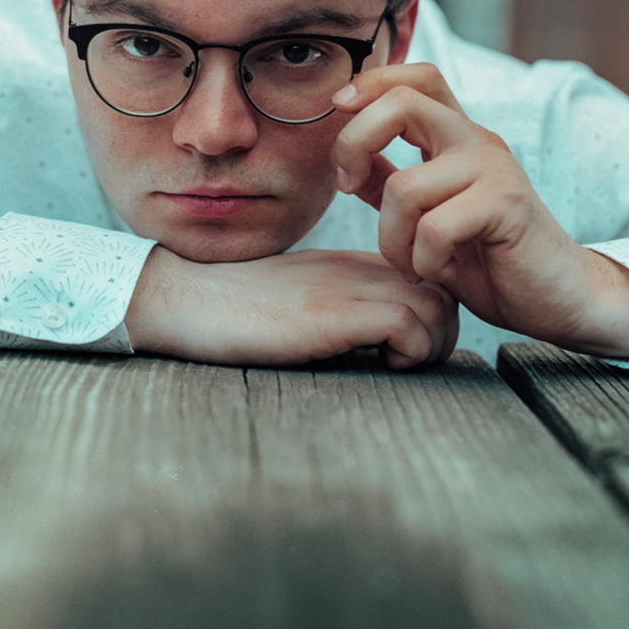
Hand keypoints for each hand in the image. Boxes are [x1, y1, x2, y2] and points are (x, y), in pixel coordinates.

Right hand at [125, 246, 458, 369]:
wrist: (184, 297)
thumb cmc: (228, 309)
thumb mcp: (295, 300)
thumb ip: (332, 308)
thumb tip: (363, 343)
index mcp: (350, 264)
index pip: (426, 278)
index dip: (432, 316)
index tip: (407, 347)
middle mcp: (358, 269)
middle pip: (444, 289)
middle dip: (442, 333)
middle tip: (409, 361)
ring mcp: (349, 287)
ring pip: (439, 305)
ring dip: (431, 345)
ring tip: (396, 365)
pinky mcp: (336, 312)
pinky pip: (410, 323)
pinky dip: (409, 350)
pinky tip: (380, 364)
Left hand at [330, 64, 628, 359]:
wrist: (558, 298)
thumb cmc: (493, 261)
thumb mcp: (426, 221)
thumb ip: (391, 186)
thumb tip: (349, 160)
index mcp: (458, 137)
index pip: (416, 76)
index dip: (371, 80)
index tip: (337, 108)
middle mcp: (477, 141)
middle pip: (401, 103)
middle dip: (354, 142)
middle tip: (348, 186)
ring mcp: (493, 169)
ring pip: (405, 187)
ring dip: (392, 240)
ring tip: (411, 264)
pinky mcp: (506, 204)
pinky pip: (433, 228)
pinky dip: (422, 261)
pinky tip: (436, 272)